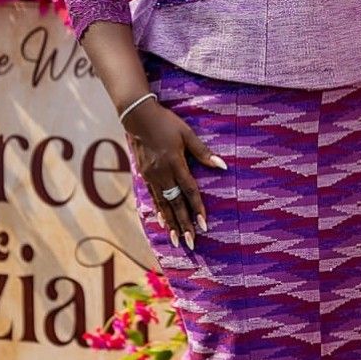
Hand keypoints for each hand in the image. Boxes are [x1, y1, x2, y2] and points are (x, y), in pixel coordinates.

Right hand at [123, 99, 226, 248]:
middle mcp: (162, 174)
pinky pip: (153, 198)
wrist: (137, 117)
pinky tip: (163, 223)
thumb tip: (222, 165)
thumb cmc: (166, 122)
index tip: (203, 226)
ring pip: (163, 204)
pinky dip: (159, 211)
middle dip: (183, 224)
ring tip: (177, 240)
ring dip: (171, 223)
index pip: (189, 192)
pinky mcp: (144, 175)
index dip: (197, 209)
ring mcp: (151, 176)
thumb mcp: (187, 134)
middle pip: (175, 204)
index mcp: (175, 164)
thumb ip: (203, 152)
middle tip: (191, 242)